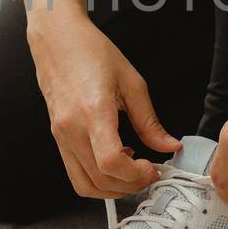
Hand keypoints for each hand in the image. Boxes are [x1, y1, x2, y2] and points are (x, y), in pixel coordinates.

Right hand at [28, 9, 180, 198]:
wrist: (57, 39)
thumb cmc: (91, 52)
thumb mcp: (132, 82)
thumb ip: (150, 121)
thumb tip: (170, 146)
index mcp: (93, 111)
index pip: (110, 162)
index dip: (135, 174)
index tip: (152, 168)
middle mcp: (71, 128)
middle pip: (100, 180)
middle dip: (130, 185)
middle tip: (149, 173)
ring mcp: (61, 136)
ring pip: (84, 185)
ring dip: (112, 188)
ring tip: (132, 171)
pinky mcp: (57, 139)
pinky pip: (75, 174)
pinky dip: (97, 179)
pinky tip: (113, 160)